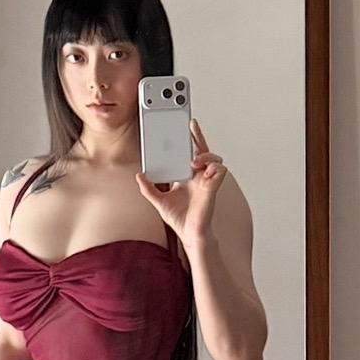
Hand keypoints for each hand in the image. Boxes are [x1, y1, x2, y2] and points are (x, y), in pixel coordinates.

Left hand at [135, 115, 227, 244]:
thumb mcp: (158, 200)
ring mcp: (207, 181)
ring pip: (214, 158)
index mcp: (187, 176)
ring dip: (205, 155)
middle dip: (198, 136)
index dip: (189, 139)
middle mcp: (198, 176)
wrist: (189, 233)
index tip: (185, 127)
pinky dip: (214, 167)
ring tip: (194, 161)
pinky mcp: (213, 187)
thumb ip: (148, 188)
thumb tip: (139, 176)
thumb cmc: (179, 218)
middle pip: (202, 150)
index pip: (189, 153)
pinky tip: (204, 170)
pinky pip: (220, 170)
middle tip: (191, 126)